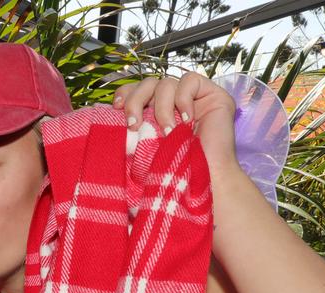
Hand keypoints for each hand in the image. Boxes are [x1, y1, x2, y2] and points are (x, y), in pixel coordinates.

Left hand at [113, 73, 238, 175]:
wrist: (200, 180)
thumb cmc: (171, 169)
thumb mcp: (143, 144)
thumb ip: (134, 124)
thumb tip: (109, 109)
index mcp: (156, 111)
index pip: (138, 89)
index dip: (127, 93)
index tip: (116, 108)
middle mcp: (174, 102)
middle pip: (149, 83)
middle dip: (136, 100)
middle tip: (134, 125)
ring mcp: (195, 98)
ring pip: (167, 83)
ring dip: (162, 109)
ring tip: (167, 132)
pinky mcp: (214, 94)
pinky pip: (190, 80)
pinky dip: (184, 99)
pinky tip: (187, 121)